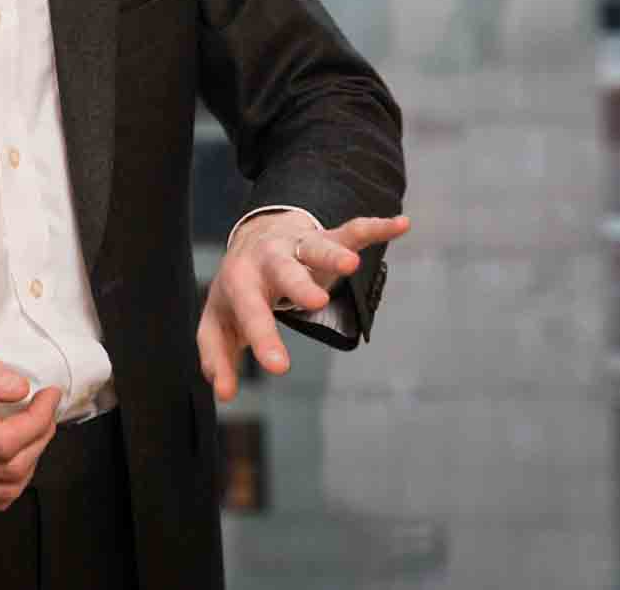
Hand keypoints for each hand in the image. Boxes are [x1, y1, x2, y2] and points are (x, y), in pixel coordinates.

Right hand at [0, 332, 60, 510]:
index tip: (49, 395)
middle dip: (40, 438)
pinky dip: (12, 479)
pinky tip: (15, 451)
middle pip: (8, 469)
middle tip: (45, 408)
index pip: (2, 441)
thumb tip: (20, 389)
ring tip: (34, 428)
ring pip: (4, 490)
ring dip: (31, 461)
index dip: (37, 421)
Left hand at [197, 211, 410, 401]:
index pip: (251, 313)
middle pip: (284, 273)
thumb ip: (218, 356)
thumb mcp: (220, 322)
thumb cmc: (239, 291)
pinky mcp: (326, 238)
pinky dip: (375, 228)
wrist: (252, 239)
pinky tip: (400, 225)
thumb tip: (224, 394)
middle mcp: (269, 261)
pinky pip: (353, 231)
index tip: (280, 368)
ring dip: (333, 255)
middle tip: (315, 301)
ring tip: (351, 264)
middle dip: (299, 286)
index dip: (263, 339)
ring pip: (317, 248)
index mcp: (241, 283)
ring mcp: (298, 248)